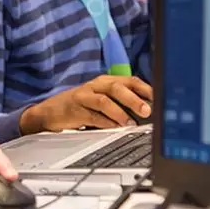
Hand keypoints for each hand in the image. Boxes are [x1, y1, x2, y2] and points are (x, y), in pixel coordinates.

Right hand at [19, 75, 152, 134]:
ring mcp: (84, 96)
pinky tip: (113, 128)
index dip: (145, 89)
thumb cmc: (82, 105)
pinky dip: (104, 122)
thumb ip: (122, 103)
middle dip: (133, 99)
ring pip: (104, 100)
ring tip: (130, 123)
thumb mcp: (103, 100)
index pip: (130, 80)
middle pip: (117, 87)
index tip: (158, 98)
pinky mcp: (75, 109)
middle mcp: (96, 86)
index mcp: (106, 81)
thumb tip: (148, 111)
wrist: (51, 111)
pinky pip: (92, 115)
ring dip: (119, 112)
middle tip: (146, 110)